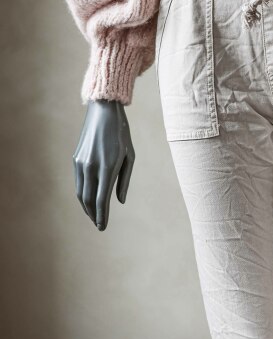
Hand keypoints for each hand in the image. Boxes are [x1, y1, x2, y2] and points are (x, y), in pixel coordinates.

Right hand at [73, 99, 134, 229]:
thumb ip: (124, 180)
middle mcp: (91, 167)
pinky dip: (82, 194)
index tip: (102, 227)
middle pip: (88, 200)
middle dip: (93, 215)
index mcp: (107, 167)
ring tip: (93, 216)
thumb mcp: (130, 156)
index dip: (102, 216)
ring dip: (86, 207)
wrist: (103, 112)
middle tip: (99, 226)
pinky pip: (78, 182)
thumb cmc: (121, 134)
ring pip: (80, 193)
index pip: (101, 199)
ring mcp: (81, 163)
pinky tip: (88, 200)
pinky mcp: (75, 159)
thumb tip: (119, 201)